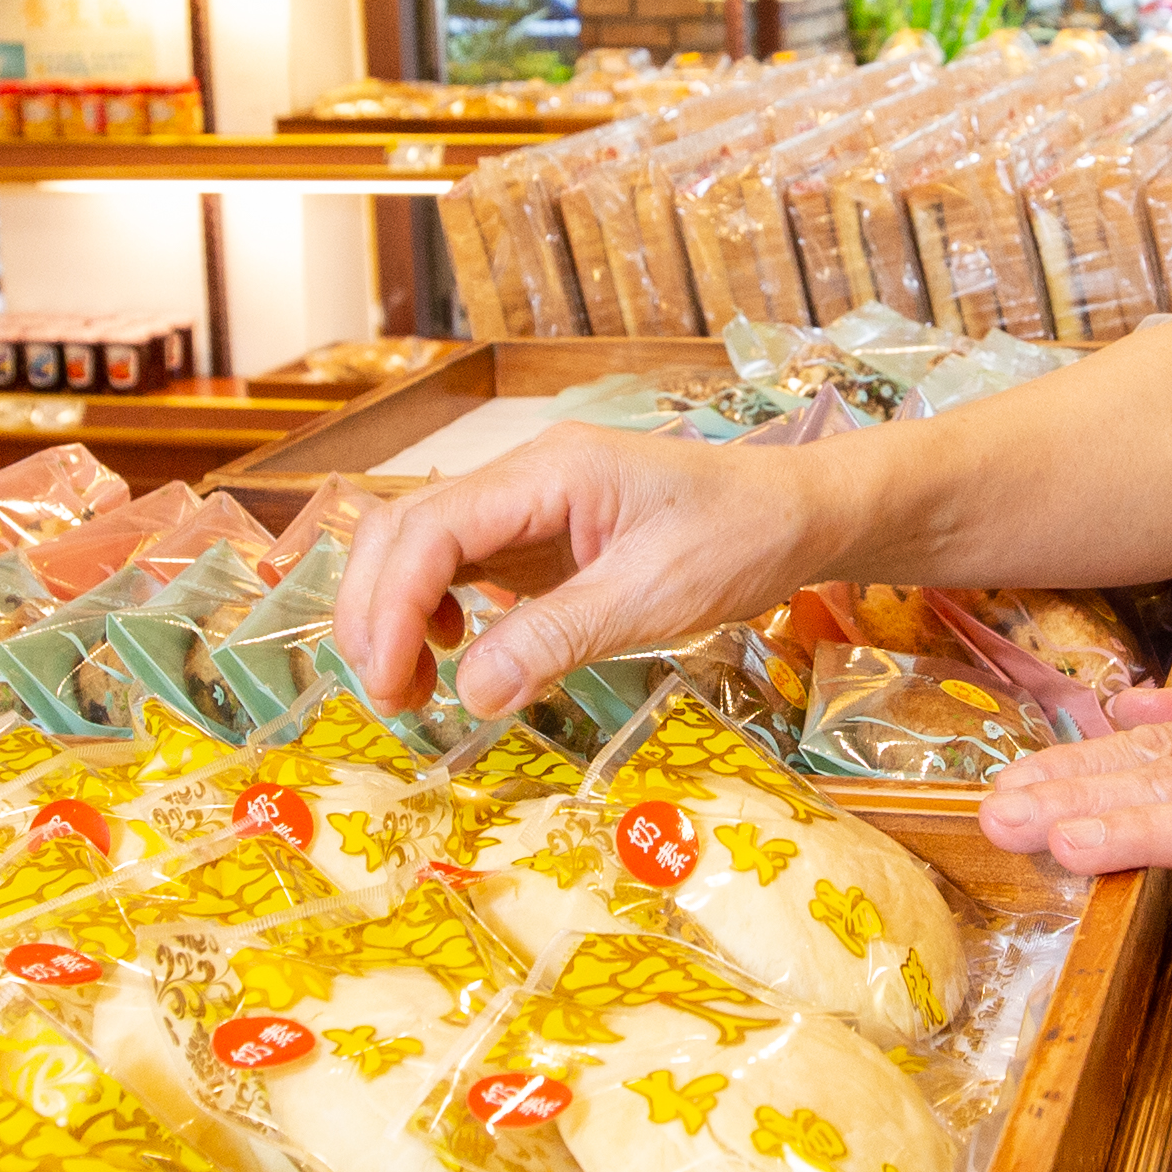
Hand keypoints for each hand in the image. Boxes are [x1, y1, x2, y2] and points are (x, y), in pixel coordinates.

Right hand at [329, 423, 848, 720]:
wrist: (796, 513)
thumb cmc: (739, 539)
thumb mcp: (655, 597)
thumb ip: (558, 640)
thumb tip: (472, 694)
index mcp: (550, 473)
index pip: (432, 529)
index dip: (391, 606)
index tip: (390, 681)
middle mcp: (525, 478)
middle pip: (404, 530)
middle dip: (375, 612)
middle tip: (388, 698)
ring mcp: (527, 504)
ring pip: (419, 546)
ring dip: (394, 613)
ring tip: (411, 688)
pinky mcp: (538, 536)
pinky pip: (459, 564)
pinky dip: (432, 609)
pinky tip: (452, 652)